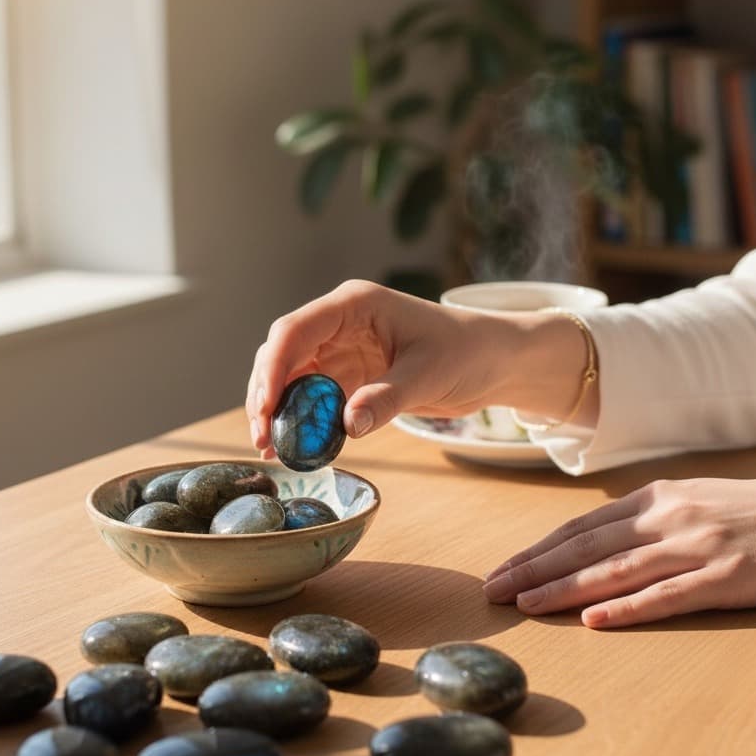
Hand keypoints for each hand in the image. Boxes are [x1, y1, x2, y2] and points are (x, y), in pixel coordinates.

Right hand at [245, 280, 512, 454]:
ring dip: (277, 410)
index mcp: (353, 306)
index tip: (266, 409)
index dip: (273, 368)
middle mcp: (338, 324)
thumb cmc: (465, 352)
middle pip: (282, 353)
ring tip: (270, 448)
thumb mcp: (428, 375)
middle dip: (267, 394)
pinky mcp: (347, 376)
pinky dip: (299, 421)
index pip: (295, 330)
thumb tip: (347, 425)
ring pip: (290, 377)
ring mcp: (339, 349)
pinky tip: (291, 449)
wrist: (491, 361)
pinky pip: (311, 398)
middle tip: (264, 437)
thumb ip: (386, 398)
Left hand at [483, 476, 755, 628]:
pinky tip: (593, 621)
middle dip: (533, 570)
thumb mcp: (691, 498)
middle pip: (585, 548)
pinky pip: (667, 596)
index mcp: (655, 499)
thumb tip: (594, 538)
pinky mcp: (725, 578)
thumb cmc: (754, 509)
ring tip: (524, 606)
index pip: (580, 528)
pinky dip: (627, 609)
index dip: (537, 550)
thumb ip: (644, 516)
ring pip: (614, 571)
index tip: (503, 569)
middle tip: (492, 590)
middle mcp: (667, 519)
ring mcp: (695, 548)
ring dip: (563, 590)